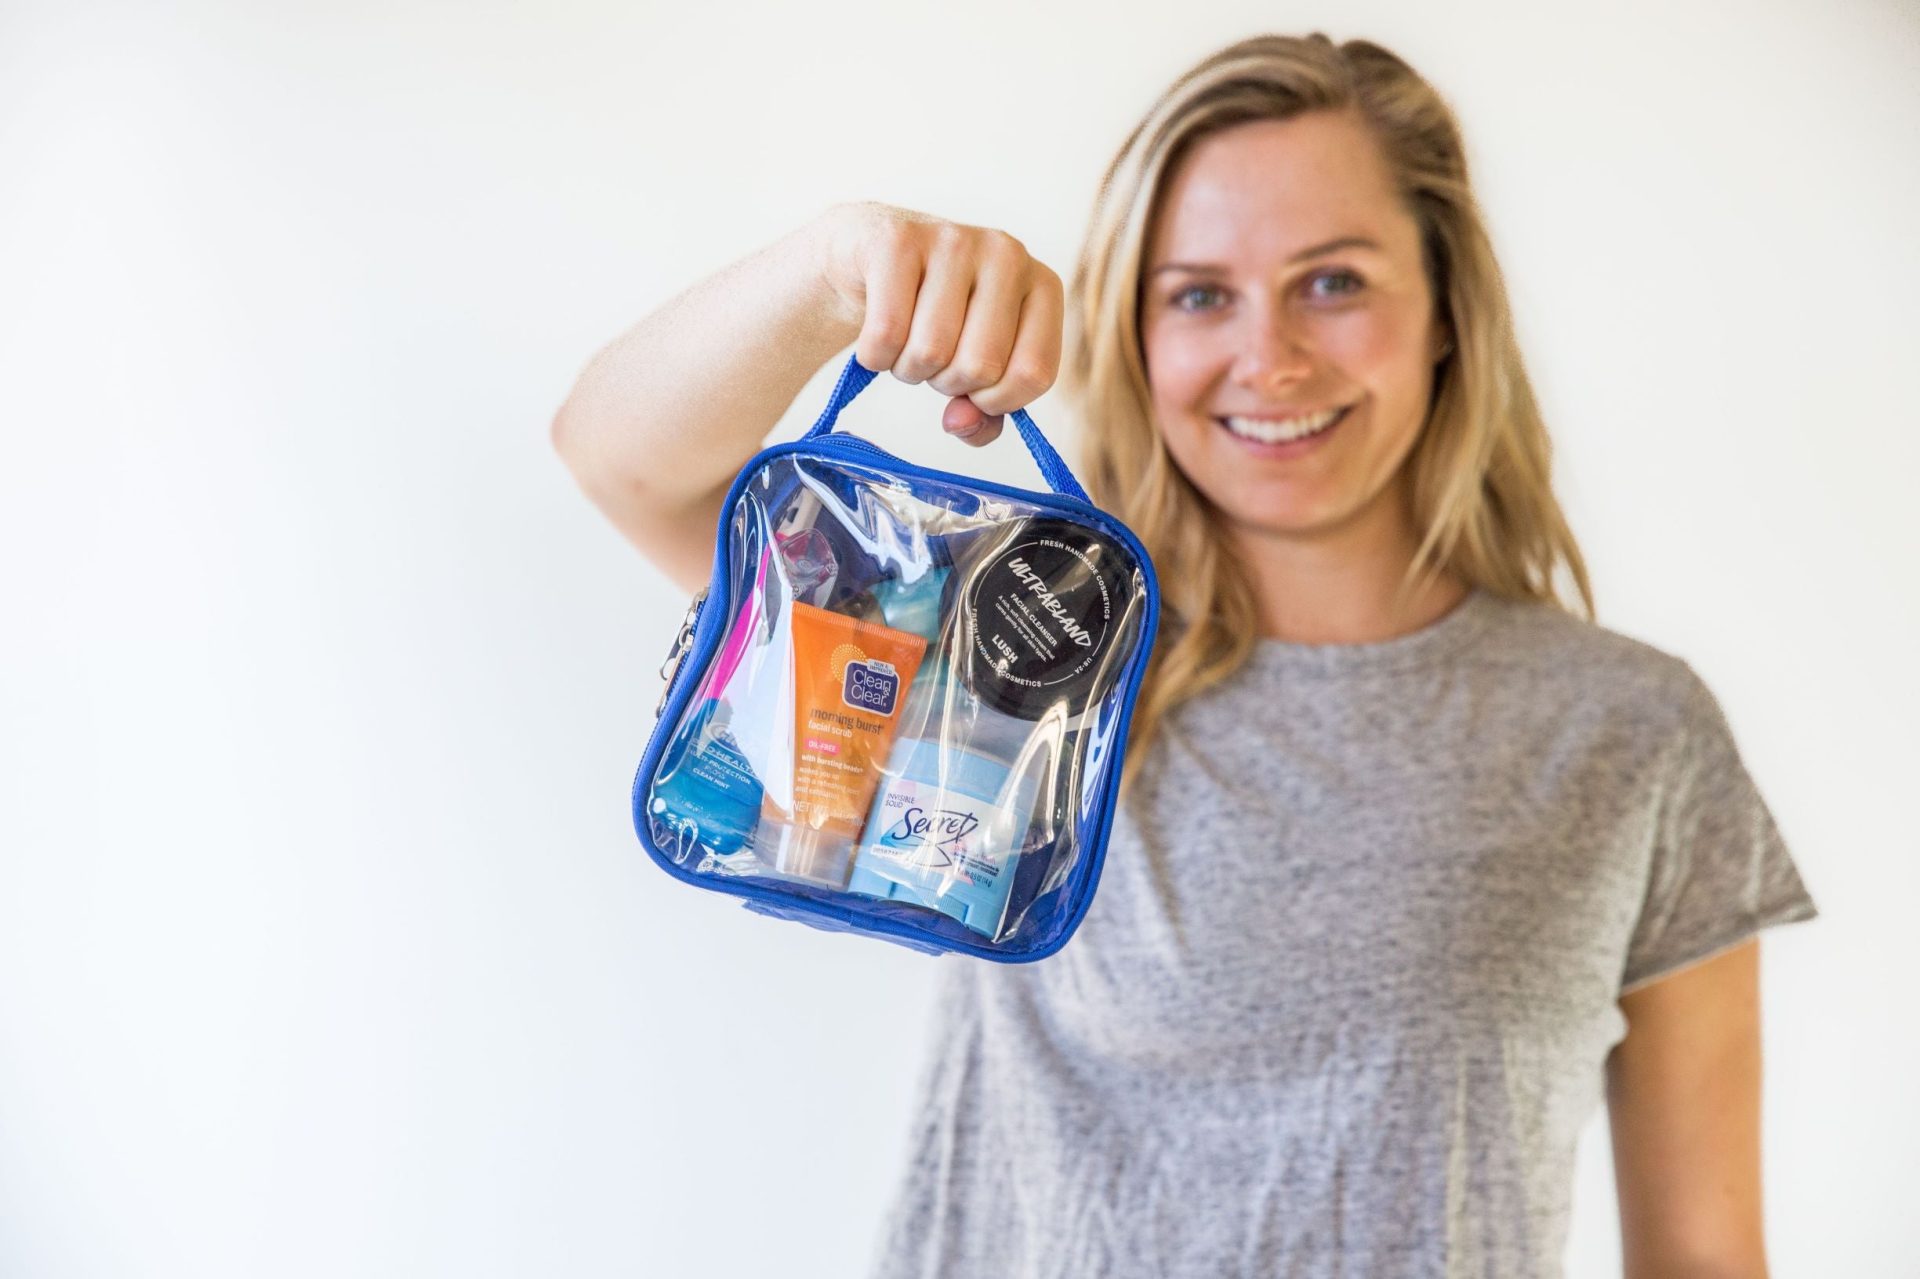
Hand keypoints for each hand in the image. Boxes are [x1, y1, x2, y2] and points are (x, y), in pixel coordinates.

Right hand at [814, 200, 1063, 447]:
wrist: (864, 260)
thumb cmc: (931, 319)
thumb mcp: (972, 367)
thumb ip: (983, 414)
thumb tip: (959, 421)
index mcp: (1042, 287)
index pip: (1035, 374)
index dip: (996, 401)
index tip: (974, 388)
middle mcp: (1008, 255)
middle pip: (981, 366)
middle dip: (946, 383)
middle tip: (934, 359)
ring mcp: (954, 241)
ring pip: (931, 351)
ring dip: (908, 368)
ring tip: (905, 342)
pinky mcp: (897, 241)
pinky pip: (887, 333)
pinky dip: (874, 355)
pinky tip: (877, 335)